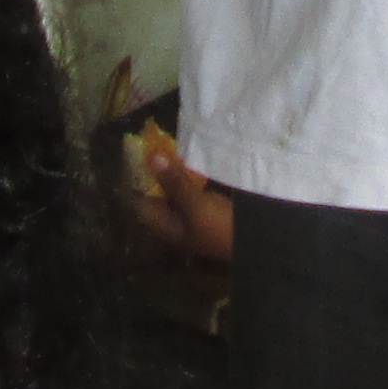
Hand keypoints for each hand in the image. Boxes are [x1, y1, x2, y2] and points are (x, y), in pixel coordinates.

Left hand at [121, 125, 237, 267]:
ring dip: (170, 173)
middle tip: (154, 145)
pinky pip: (187, 192)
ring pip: (171, 191)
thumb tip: (152, 158)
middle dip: (154, 171)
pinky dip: (186, 178)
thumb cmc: (218, 228)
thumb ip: (174, 182)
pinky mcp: (203, 211)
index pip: (138, 200)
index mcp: (163, 224)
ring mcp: (187, 217)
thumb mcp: (194, 204)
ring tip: (169, 148)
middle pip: (154, 194)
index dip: (136, 177)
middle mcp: (171, 221)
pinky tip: (189, 164)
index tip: (137, 152)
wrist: (251, 243)